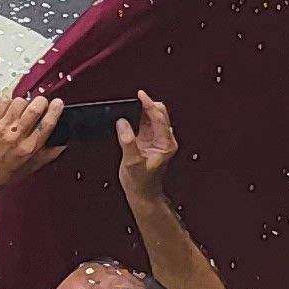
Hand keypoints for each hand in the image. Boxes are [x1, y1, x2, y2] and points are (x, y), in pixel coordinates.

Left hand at [0, 92, 66, 191]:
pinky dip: (8, 101)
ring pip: (18, 103)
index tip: (59, 103)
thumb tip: (64, 141)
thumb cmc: (8, 172)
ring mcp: (1, 127)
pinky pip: (1, 102)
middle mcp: (16, 136)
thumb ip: (50, 153)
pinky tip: (10, 108)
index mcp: (29, 148)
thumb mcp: (33, 166)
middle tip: (42, 102)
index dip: (55, 111)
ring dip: (25, 102)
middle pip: (33, 110)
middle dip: (41, 102)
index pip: (46, 124)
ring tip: (25, 107)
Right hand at [117, 90, 178, 204]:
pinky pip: (143, 123)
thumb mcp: (133, 163)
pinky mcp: (147, 141)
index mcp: (166, 144)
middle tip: (134, 99)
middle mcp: (163, 140)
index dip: (149, 105)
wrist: (142, 194)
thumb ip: (128, 142)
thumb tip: (123, 123)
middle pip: (159, 114)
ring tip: (129, 105)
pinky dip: (137, 117)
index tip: (140, 95)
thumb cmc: (142, 182)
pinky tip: (129, 116)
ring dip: (141, 110)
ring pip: (151, 117)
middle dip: (148, 105)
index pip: (159, 119)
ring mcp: (155, 140)